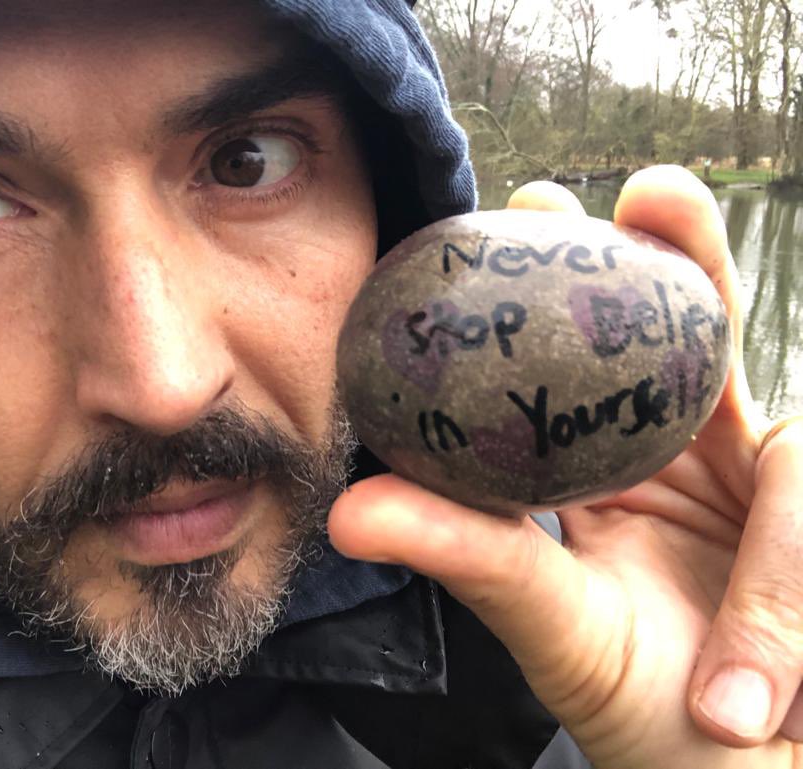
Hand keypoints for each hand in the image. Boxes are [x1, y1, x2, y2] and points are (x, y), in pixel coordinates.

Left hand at [329, 166, 802, 768]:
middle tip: (625, 180)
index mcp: (598, 466)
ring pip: (749, 372)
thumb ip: (465, 557)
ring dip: (709, 284)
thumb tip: (346, 510)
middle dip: (661, 246)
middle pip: (678, 327)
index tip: (515, 208)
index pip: (578, 360)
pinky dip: (778, 516)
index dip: (556, 283)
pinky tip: (723, 499)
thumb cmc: (640, 701)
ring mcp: (755, 474)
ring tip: (660, 201)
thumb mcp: (548, 622)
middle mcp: (677, 451)